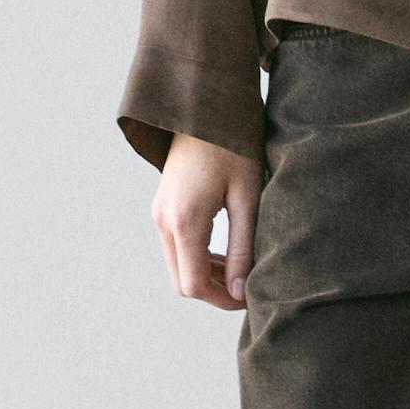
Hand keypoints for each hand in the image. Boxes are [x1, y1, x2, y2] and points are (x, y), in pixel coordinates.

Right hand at [155, 132, 262, 309]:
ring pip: (178, 268)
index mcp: (184, 221)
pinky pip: (176, 250)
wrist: (204, 108)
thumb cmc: (233, 147)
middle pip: (182, 282)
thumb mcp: (247, 197)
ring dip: (208, 276)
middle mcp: (164, 221)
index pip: (194, 286)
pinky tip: (226, 253)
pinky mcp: (162, 209)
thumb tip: (239, 291)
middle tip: (248, 287)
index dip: (222, 300)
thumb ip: (243, 247)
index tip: (251, 297)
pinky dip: (198, 260)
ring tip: (241, 270)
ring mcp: (159, 215)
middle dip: (215, 292)